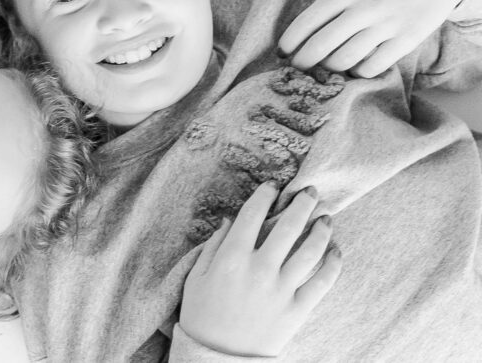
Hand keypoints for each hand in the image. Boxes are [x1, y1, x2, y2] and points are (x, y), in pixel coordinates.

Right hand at [179, 182, 342, 356]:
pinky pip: (322, 282)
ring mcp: (281, 290)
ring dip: (321, 230)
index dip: (264, 195)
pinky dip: (333, 264)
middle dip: (302, 204)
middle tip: (310, 192)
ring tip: (326, 218)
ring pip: (310, 250)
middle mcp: (260, 269)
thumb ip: (214, 245)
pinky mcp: (297, 310)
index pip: (252, 215)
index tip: (273, 186)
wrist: (216, 358)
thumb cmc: (202, 315)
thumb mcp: (197, 276)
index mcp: (232, 257)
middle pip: (288, 226)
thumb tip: (230, 220)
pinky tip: (336, 251)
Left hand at [278, 0, 472, 76]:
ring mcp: (387, 25)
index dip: (289, 42)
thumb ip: (333, 3)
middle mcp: (364, 8)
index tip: (282, 52)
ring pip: (344, 60)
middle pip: (321, 45)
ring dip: (329, 68)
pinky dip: (357, 72)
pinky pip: (372, 67)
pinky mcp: (407, 40)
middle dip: (303, 61)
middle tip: (298, 67)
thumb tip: (303, 34)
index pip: (306, 21)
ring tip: (327, 66)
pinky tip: (355, 67)